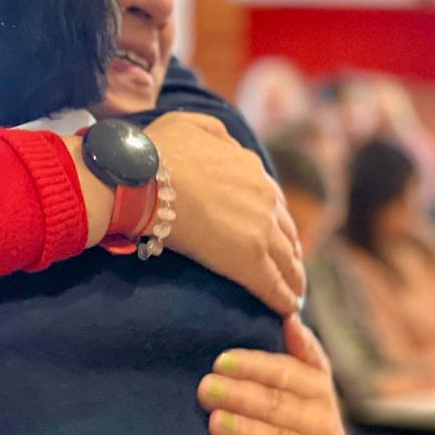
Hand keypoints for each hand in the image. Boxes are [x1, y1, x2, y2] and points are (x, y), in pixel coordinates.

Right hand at [146, 112, 304, 314]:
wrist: (141, 179)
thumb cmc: (155, 151)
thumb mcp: (190, 123)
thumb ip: (216, 135)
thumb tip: (229, 147)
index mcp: (250, 168)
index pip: (271, 200)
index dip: (274, 220)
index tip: (275, 235)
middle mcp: (263, 197)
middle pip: (286, 231)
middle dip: (290, 251)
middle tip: (290, 269)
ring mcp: (259, 229)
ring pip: (286, 259)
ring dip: (293, 277)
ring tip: (293, 293)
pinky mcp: (247, 259)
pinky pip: (273, 283)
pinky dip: (283, 298)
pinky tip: (287, 310)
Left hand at [199, 314, 353, 434]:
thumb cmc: (306, 427)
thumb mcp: (309, 391)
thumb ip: (300, 356)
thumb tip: (290, 315)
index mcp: (321, 395)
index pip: (291, 374)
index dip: (256, 366)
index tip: (220, 361)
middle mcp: (326, 428)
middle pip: (282, 408)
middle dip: (243, 397)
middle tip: (204, 388)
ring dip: (250, 434)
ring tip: (216, 423)